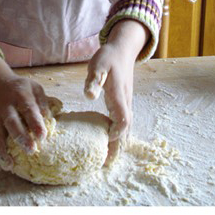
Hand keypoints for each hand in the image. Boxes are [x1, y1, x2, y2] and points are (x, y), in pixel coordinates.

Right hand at [0, 47, 57, 170]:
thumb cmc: (19, 88)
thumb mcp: (34, 87)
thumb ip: (42, 102)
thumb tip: (49, 118)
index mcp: (19, 96)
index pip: (28, 109)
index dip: (35, 123)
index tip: (42, 137)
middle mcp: (5, 107)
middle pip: (10, 122)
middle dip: (19, 137)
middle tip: (30, 151)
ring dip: (1, 150)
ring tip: (10, 165)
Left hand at [84, 19, 147, 163]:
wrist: (121, 50)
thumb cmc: (108, 58)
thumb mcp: (98, 65)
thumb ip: (94, 80)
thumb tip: (89, 95)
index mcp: (119, 97)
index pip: (122, 120)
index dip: (116, 133)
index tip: (105, 142)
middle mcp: (125, 103)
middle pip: (126, 130)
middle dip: (118, 147)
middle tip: (107, 164)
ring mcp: (125, 103)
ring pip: (126, 127)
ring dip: (119, 143)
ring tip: (108, 158)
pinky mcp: (122, 102)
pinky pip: (123, 122)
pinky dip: (118, 134)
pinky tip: (108, 140)